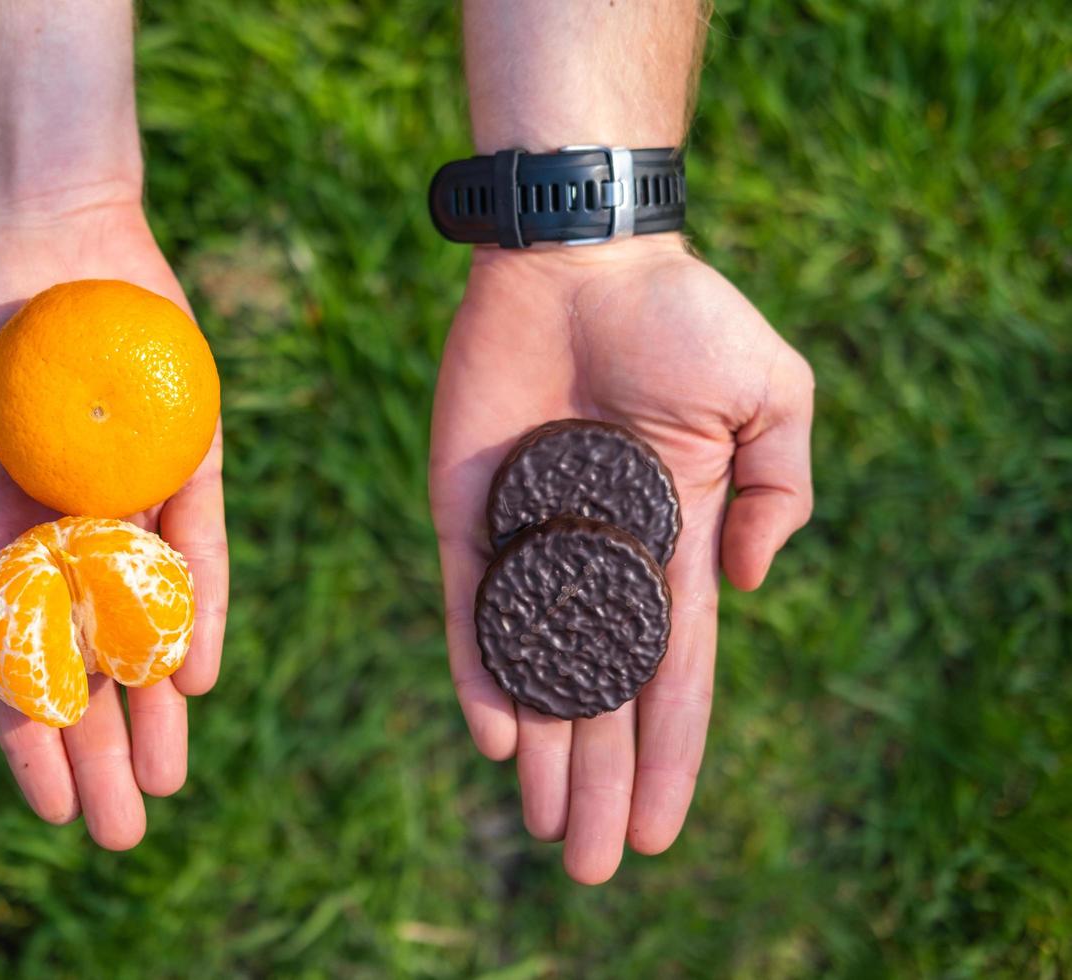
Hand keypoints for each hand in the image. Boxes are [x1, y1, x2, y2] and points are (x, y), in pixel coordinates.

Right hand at [0, 190, 227, 848]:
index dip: (27, 731)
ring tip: (168, 782)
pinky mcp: (187, 453)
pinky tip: (200, 675)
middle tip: (122, 827)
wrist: (35, 219)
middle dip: (99, 745)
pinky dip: (201, 605)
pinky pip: (201, 540)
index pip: (9, 652)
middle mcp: (65, 526)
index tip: (50, 803)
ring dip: (155, 704)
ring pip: (147, 619)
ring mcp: (130, 494)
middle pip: (85, 658)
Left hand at [429, 236, 812, 882]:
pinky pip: (469, 605)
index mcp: (673, 541)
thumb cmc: (682, 316)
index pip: (673, 672)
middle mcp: (597, 554)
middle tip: (587, 866)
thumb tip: (748, 588)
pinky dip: (478, 669)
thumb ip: (783, 492)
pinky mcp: (466, 509)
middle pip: (599, 692)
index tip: (659, 827)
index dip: (670, 753)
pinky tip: (493, 734)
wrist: (581, 254)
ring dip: (541, 749)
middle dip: (598, 779)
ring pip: (533, 667)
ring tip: (542, 827)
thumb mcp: (774, 398)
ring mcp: (529, 535)